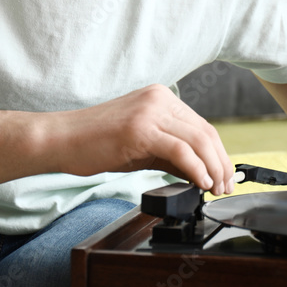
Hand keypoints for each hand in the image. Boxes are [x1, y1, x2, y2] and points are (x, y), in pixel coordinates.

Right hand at [59, 84, 235, 194]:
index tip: (225, 176)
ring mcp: (150, 112)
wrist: (61, 138)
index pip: (203, 126)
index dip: (219, 154)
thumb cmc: (95, 143)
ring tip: (216, 189)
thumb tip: (200, 174)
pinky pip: (180, 150)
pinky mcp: (140, 129)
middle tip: (226, 187)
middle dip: (221, 163)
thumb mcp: (142, 145)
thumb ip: (171, 155)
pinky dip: (196, 169)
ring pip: (198, 140)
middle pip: (206, 132)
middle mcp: (159, 98)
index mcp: (161, 97)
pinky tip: (200, 183)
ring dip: (214, 169)